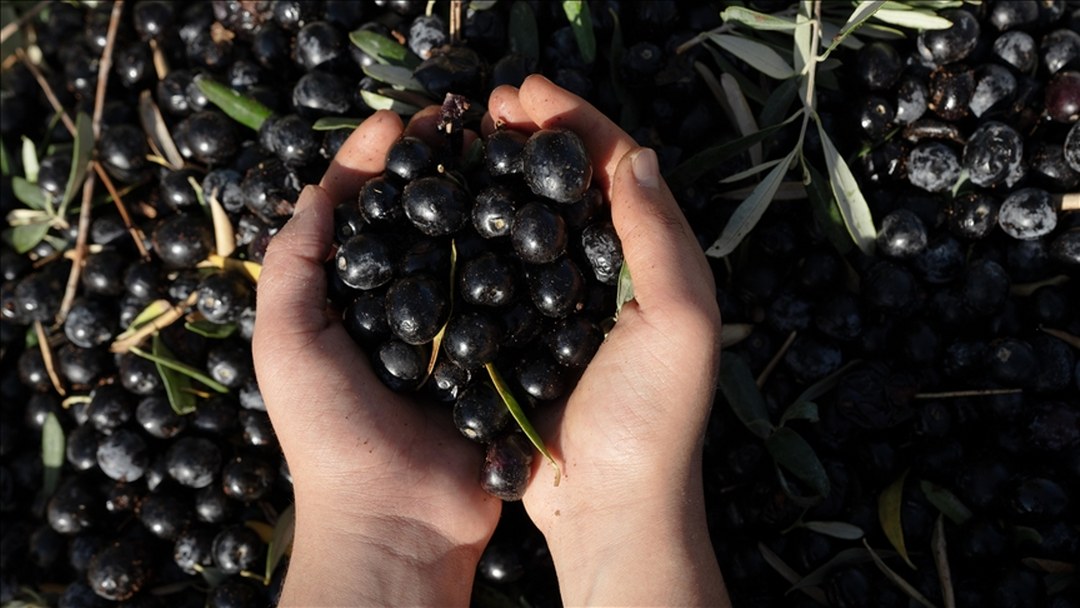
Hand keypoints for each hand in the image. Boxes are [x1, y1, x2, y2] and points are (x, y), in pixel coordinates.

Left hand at [252, 109, 500, 605]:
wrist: (399, 518)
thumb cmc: (330, 432)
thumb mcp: (286, 341)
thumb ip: (294, 263)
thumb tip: (320, 186)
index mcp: (352, 300)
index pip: (362, 214)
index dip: (374, 162)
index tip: (399, 119)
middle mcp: (405, 309)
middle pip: (423, 222)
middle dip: (438, 169)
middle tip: (466, 123)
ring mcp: (458, 332)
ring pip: (474, 251)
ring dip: (486, 203)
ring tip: (508, 155)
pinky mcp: (502, 357)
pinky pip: (516, 300)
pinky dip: (526, 260)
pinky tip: (544, 219)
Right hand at [484, 75, 729, 605]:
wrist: (607, 506)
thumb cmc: (651, 417)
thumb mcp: (677, 323)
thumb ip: (658, 239)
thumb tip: (636, 154)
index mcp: (657, 262)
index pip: (621, 171)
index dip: (578, 123)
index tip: (528, 91)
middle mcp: (615, 274)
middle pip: (576, 185)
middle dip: (538, 137)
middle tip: (490, 104)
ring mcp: (568, 303)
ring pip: (537, 219)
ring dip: (507, 174)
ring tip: (469, 140)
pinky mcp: (527, 333)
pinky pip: (506, 268)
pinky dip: (484, 230)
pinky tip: (453, 211)